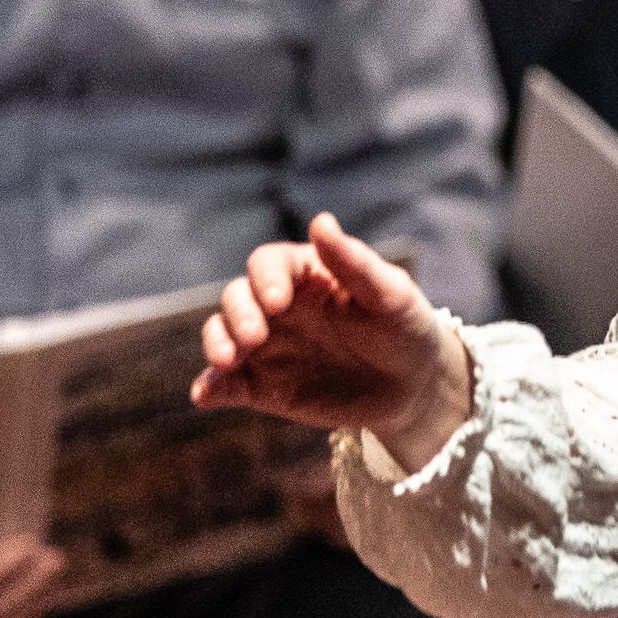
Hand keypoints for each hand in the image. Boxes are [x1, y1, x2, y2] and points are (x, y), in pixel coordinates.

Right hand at [195, 212, 471, 474]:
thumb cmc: (403, 327)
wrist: (412, 385)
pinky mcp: (261, 385)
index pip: (268, 264)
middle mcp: (277, 306)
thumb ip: (354, 262)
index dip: (266, 279)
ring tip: (227, 362)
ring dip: (217, 344)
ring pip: (222, 335)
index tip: (279, 302)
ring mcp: (266, 345)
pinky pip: (227, 384)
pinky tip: (205, 396)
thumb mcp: (390, 295)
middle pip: (237, 297)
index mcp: (305, 275)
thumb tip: (321, 221)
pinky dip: (210, 387)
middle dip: (238, 314)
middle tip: (254, 337)